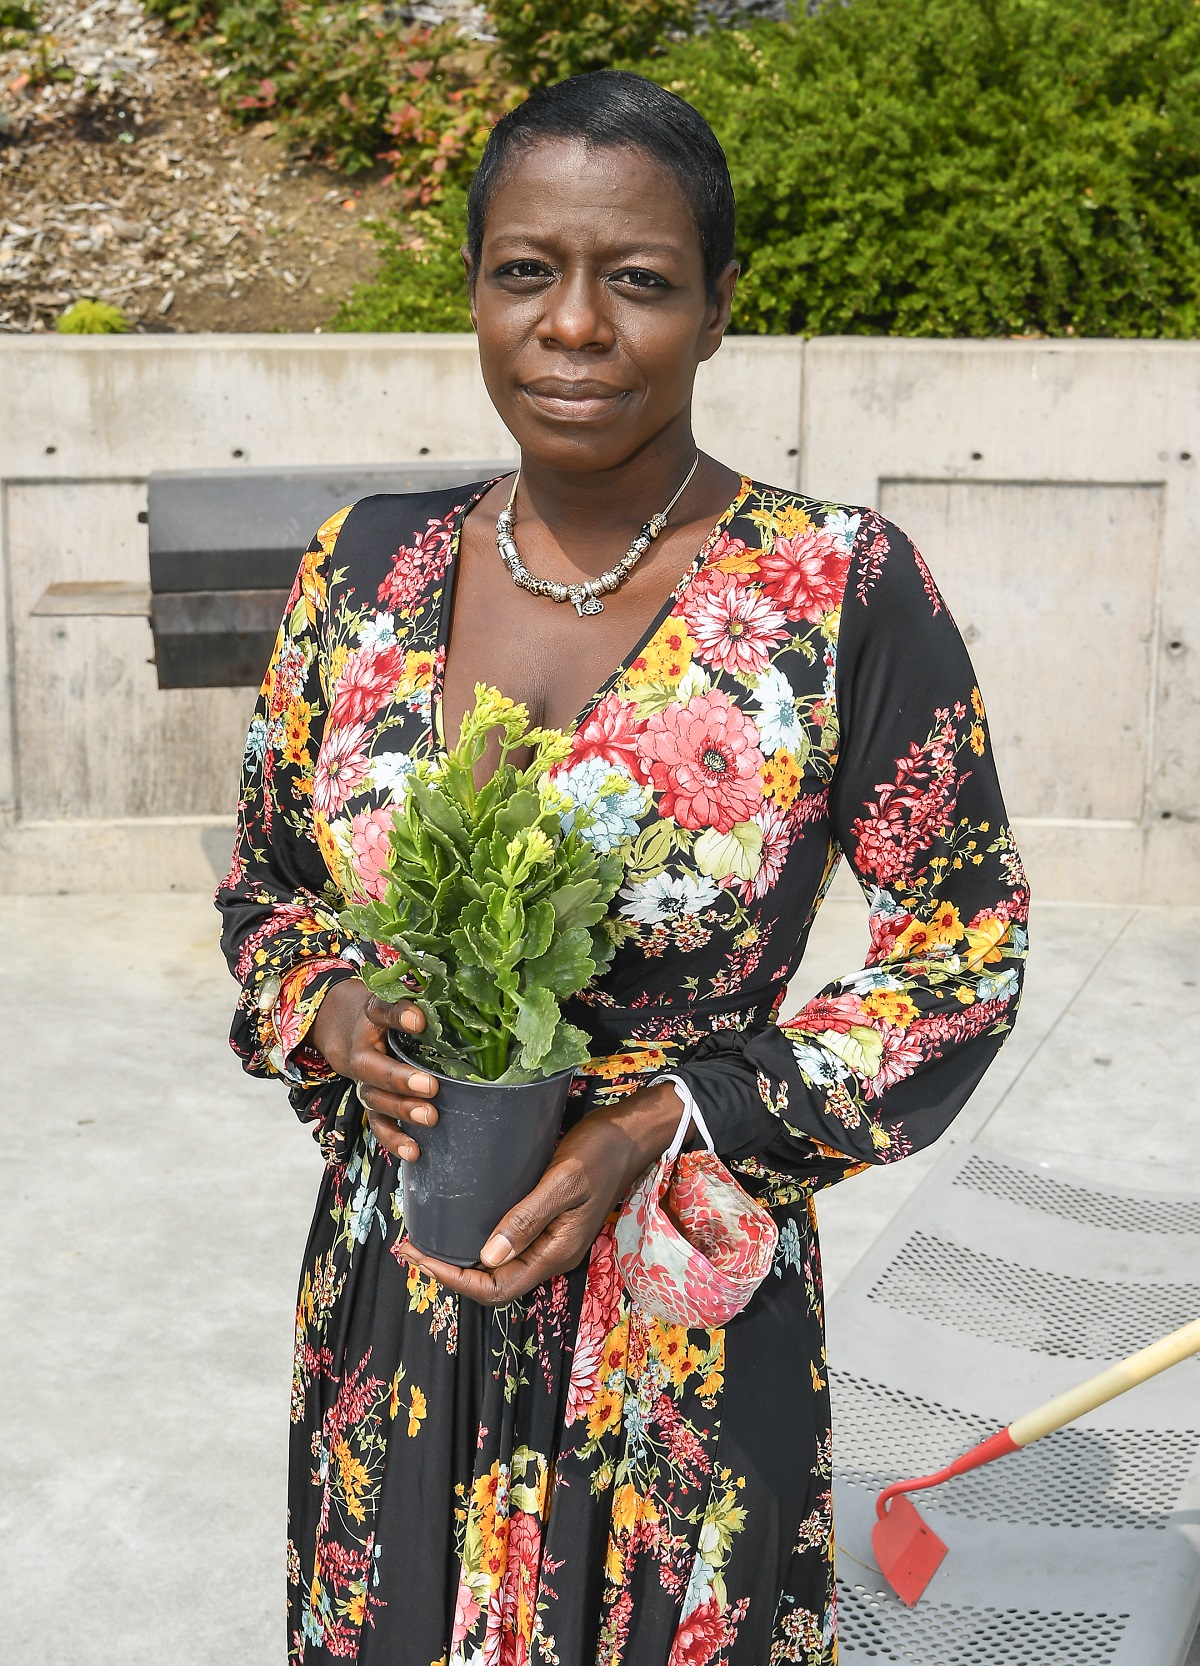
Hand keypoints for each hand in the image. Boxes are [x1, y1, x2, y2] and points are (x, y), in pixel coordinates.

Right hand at [308, 978, 436, 1161]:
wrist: (341, 1026)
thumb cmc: (381, 1013)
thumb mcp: (393, 997)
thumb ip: (417, 998)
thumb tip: (460, 994)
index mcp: (370, 1018)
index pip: (381, 1011)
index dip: (399, 1016)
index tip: (419, 1020)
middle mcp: (362, 1052)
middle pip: (374, 1068)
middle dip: (401, 1080)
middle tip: (430, 1086)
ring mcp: (364, 1081)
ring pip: (376, 1099)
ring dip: (401, 1111)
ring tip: (429, 1117)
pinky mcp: (370, 1104)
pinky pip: (378, 1125)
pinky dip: (394, 1140)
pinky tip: (414, 1152)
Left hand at [400, 1079, 685, 1304]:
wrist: (628, 1136)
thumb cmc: (599, 1152)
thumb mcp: (563, 1181)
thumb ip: (528, 1218)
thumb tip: (487, 1257)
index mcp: (556, 1253)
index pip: (497, 1288)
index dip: (455, 1280)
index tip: (421, 1256)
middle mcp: (551, 1255)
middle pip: (495, 1285)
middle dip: (451, 1273)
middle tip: (412, 1249)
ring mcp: (550, 1242)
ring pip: (499, 1268)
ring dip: (462, 1261)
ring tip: (428, 1240)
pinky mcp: (547, 1224)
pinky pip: (507, 1246)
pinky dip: (478, 1243)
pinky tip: (459, 1223)